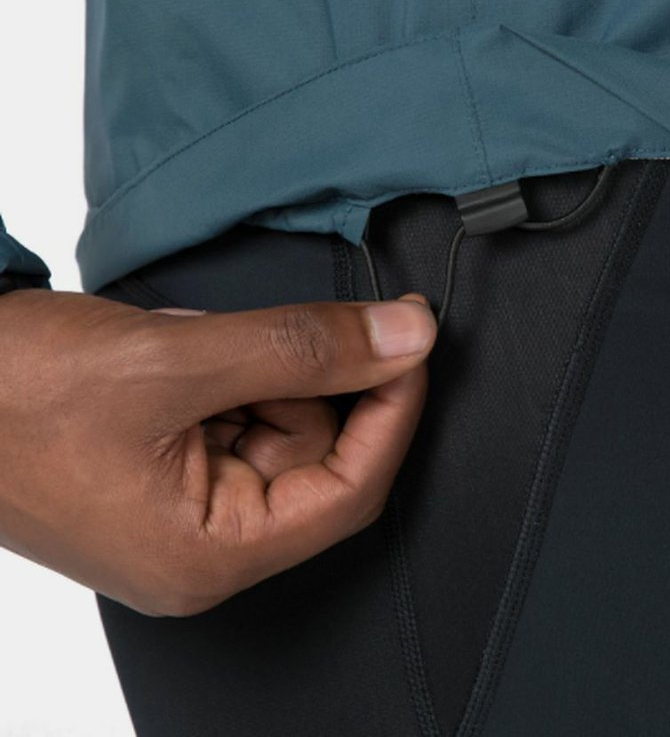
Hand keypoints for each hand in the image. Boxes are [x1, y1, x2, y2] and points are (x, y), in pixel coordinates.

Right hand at [0, 288, 436, 615]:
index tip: (411, 342)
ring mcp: (188, 509)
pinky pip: (239, 416)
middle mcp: (207, 545)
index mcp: (210, 552)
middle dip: (299, 381)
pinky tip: (176, 358)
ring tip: (184, 349)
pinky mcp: (172, 472)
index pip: (350, 490)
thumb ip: (303, 348)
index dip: (393, 411)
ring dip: (253, 371)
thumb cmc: (16, 391)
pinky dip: (227, 373)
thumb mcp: (177, 359)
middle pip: (317, 456)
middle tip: (246, 335)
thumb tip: (407, 339)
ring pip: (280, 426)